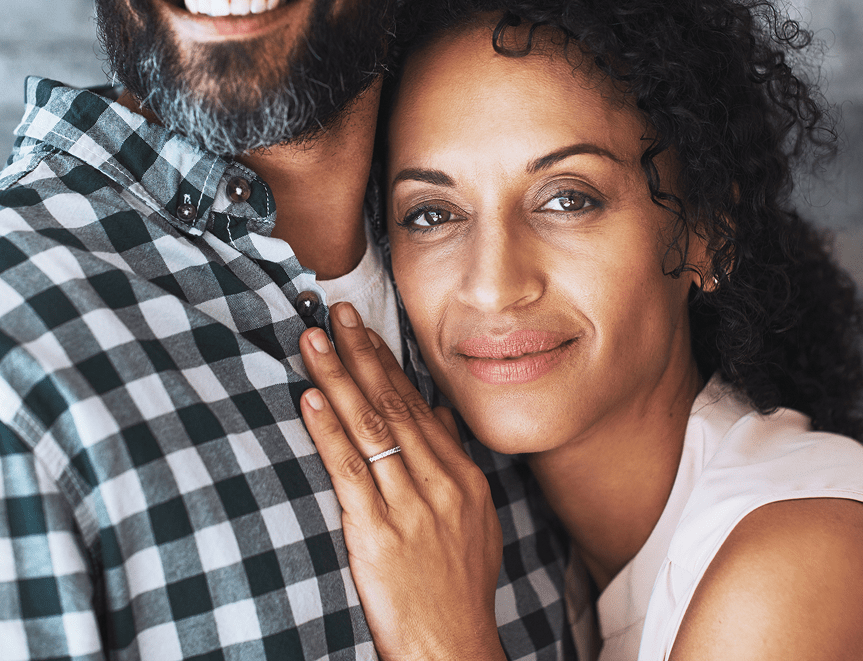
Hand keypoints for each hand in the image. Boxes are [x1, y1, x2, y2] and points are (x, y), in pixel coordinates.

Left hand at [299, 302, 505, 660]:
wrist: (452, 648)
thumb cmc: (460, 586)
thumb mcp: (476, 520)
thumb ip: (454, 462)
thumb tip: (439, 415)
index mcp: (461, 476)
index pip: (417, 405)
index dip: (386, 363)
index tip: (363, 330)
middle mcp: (439, 482)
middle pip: (393, 403)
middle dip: (361, 353)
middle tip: (335, 313)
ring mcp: (409, 506)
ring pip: (369, 426)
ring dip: (337, 378)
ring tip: (313, 341)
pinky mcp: (377, 533)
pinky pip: (349, 470)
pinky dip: (327, 430)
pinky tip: (309, 399)